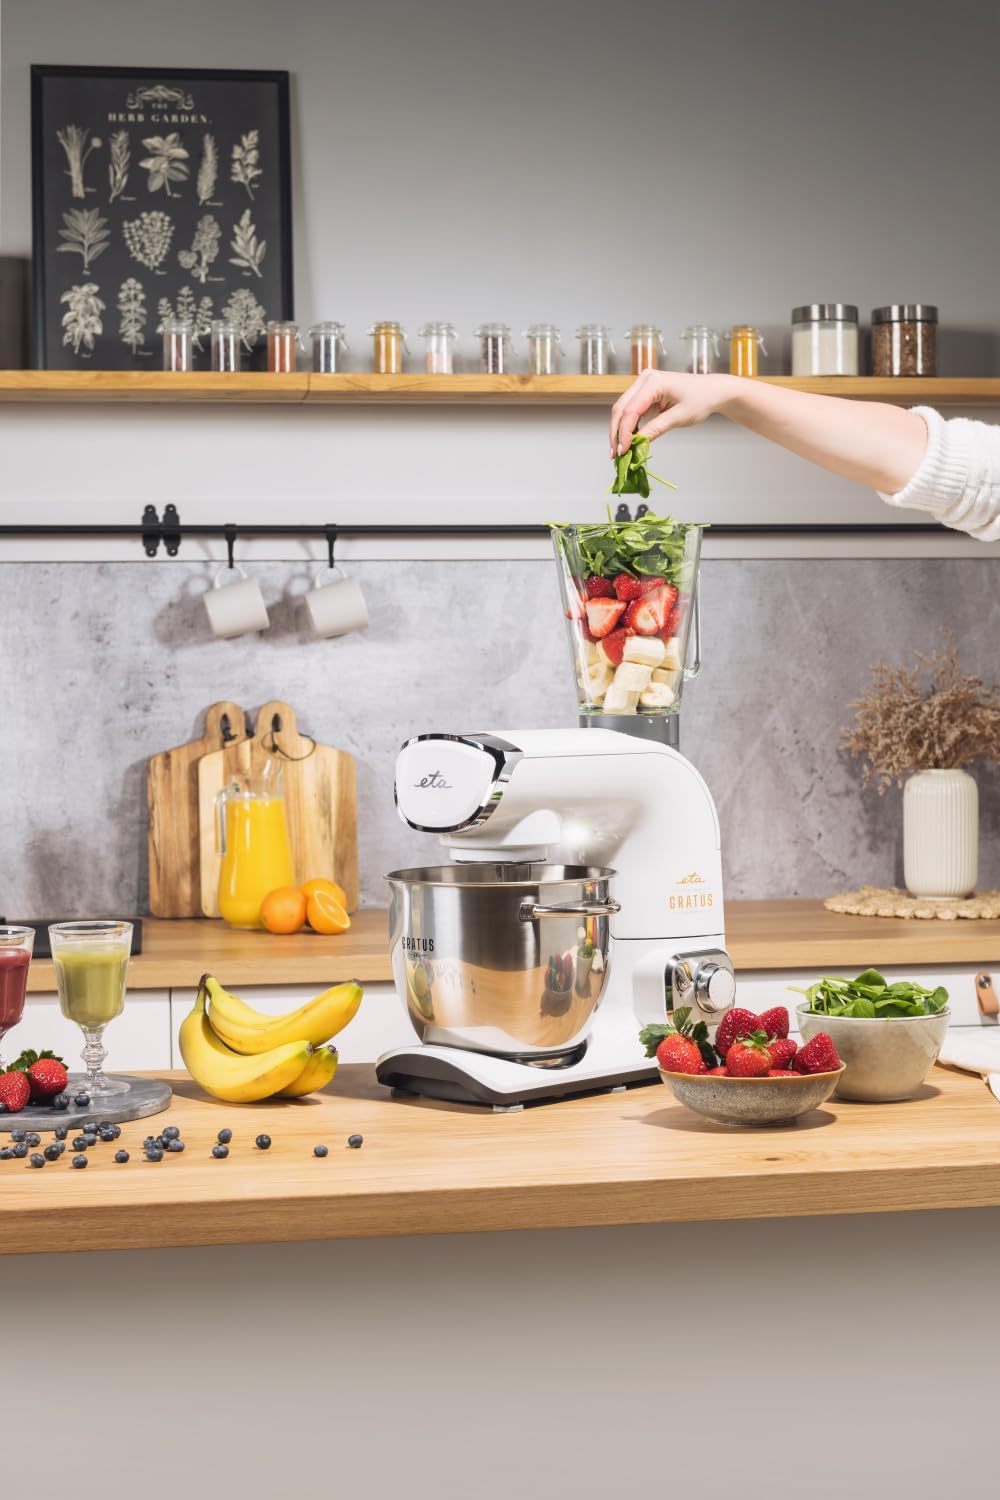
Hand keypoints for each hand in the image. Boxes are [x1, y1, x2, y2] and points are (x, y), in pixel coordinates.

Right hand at [609, 371, 731, 456]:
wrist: (712, 391)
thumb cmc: (701, 400)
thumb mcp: (679, 417)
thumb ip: (655, 429)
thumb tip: (636, 444)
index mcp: (654, 382)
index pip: (631, 410)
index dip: (624, 433)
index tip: (623, 451)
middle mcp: (645, 379)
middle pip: (621, 409)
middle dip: (616, 433)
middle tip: (615, 454)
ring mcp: (643, 384)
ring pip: (622, 409)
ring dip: (619, 430)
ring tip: (619, 450)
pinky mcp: (644, 391)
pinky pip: (630, 409)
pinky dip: (627, 425)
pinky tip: (627, 440)